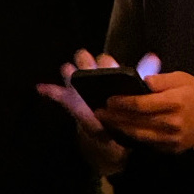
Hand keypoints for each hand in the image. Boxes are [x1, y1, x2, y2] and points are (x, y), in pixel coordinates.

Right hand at [37, 49, 160, 174]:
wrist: (113, 137)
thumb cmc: (124, 110)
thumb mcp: (135, 93)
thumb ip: (143, 74)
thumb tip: (153, 57)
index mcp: (108, 72)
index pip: (103, 59)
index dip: (106, 63)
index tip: (111, 69)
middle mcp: (91, 75)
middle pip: (83, 59)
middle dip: (86, 63)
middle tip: (92, 73)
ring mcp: (79, 87)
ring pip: (70, 72)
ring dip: (70, 73)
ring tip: (73, 76)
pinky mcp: (70, 101)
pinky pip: (56, 93)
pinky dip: (49, 90)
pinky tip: (41, 87)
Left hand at [102, 62, 193, 153]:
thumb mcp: (182, 78)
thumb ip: (161, 80)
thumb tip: (141, 81)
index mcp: (174, 102)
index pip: (142, 104)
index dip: (123, 102)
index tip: (108, 98)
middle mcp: (171, 122)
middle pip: (136, 121)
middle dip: (115, 116)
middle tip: (98, 111)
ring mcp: (170, 139)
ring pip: (139, 135)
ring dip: (120, 128)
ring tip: (105, 121)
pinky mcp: (169, 149)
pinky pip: (146, 143)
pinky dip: (131, 137)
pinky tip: (121, 130)